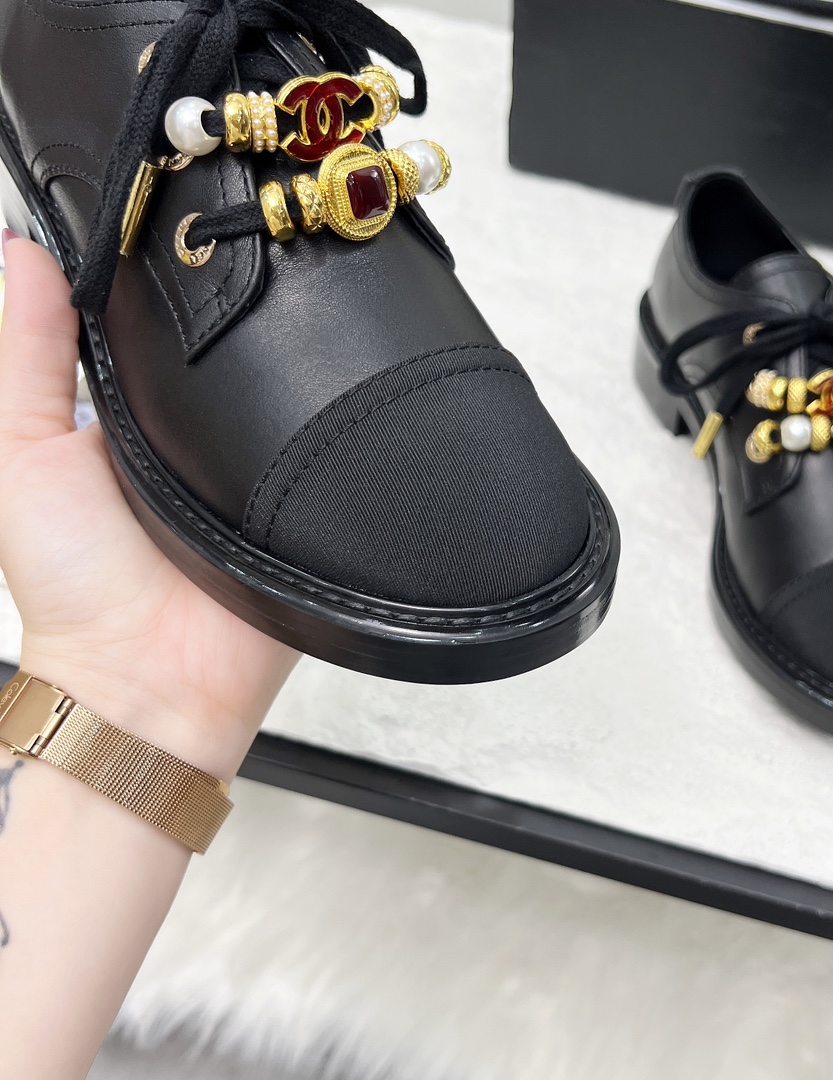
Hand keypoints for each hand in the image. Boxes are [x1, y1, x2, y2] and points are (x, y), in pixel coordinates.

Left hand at [0, 233, 296, 775]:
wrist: (160, 680)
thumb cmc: (80, 584)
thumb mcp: (21, 457)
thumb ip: (22, 361)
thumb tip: (27, 254)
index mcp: (121, 409)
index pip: (144, 318)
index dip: (151, 268)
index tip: (167, 203)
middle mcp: (190, 427)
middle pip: (220, 341)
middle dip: (234, 296)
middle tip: (250, 229)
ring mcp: (251, 455)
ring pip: (282, 379)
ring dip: (292, 347)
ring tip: (303, 289)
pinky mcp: (302, 489)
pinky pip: (325, 434)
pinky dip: (330, 403)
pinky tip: (340, 367)